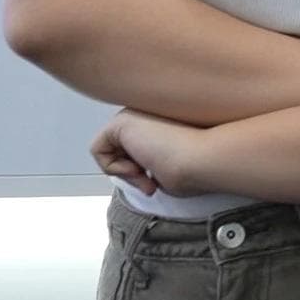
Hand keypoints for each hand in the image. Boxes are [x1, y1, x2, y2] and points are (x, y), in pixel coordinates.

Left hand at [92, 108, 209, 196]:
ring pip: (109, 152)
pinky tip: (136, 169)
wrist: (202, 159)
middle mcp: (145, 116)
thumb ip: (154, 167)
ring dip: (125, 174)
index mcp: (159, 124)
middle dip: (132, 174)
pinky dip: (112, 168)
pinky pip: (98, 150)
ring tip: (146, 177)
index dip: (142, 175)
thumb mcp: (170, 170)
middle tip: (151, 184)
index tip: (157, 183)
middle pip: (120, 151)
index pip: (135, 153)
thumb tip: (144, 177)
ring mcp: (133, 115)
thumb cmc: (197, 168)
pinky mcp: (120, 121)